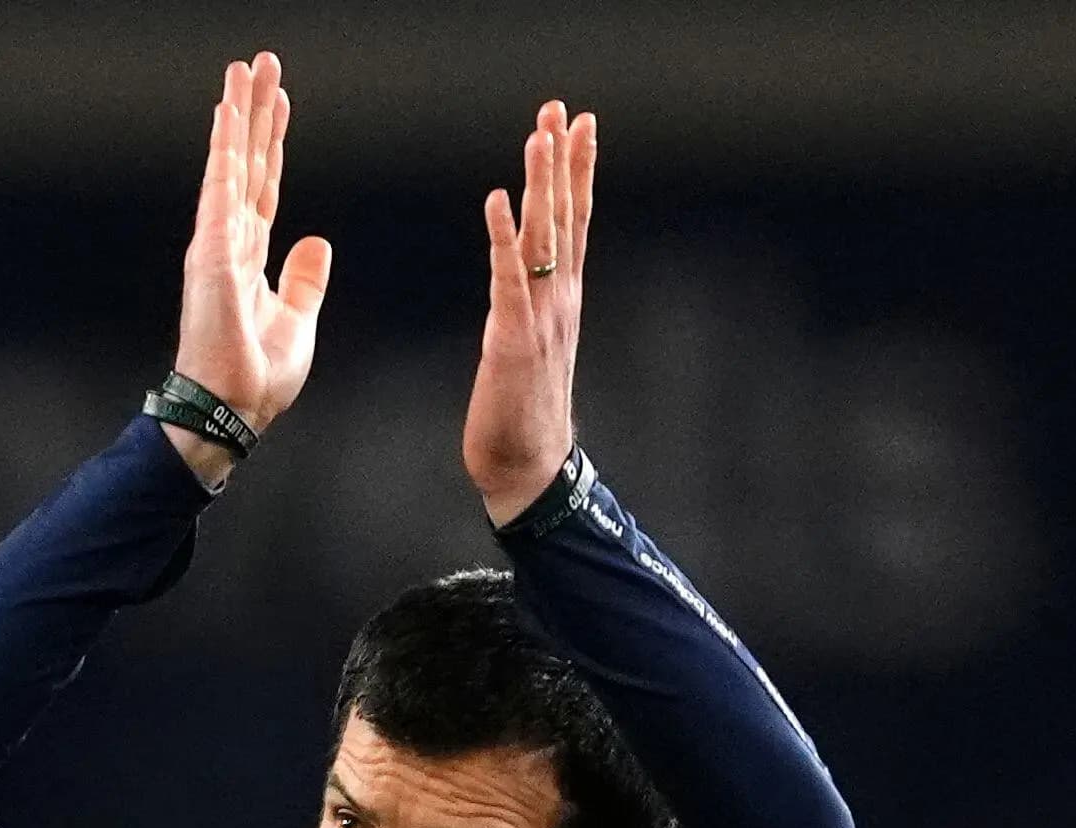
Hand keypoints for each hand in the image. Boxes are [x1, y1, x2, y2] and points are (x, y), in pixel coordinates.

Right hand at [166, 51, 332, 484]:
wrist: (232, 410)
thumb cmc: (258, 378)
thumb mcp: (298, 320)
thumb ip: (304, 279)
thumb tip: (316, 242)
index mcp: (250, 258)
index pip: (265, 186)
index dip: (273, 144)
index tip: (279, 105)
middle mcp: (229, 241)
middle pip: (247, 162)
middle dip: (255, 112)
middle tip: (261, 64)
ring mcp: (217, 243)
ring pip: (232, 163)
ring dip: (238, 114)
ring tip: (245, 68)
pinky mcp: (212, 251)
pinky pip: (221, 188)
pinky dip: (224, 148)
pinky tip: (227, 113)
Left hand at [464, 100, 594, 525]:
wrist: (530, 470)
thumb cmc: (523, 415)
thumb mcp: (530, 348)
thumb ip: (529, 310)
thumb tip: (521, 281)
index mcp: (563, 300)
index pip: (574, 223)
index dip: (577, 172)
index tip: (578, 124)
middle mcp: (560, 300)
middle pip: (566, 217)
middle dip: (563, 160)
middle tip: (562, 108)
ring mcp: (542, 318)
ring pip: (544, 237)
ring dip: (541, 183)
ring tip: (540, 133)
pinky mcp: (515, 339)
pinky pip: (508, 278)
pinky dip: (502, 236)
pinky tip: (496, 199)